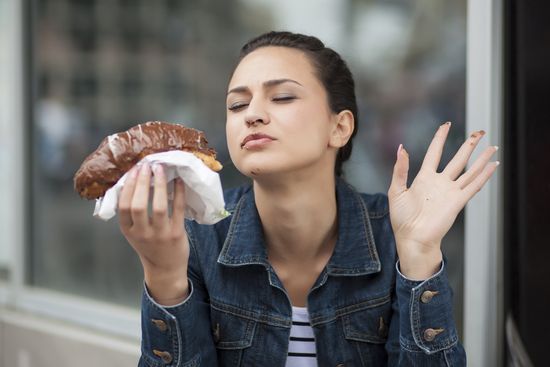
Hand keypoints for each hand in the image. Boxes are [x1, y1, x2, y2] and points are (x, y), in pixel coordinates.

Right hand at [118, 162, 189, 303]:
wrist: (165, 268)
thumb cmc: (149, 245)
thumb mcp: (134, 232)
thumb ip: (132, 213)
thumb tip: (135, 180)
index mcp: (128, 230)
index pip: (123, 206)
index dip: (128, 186)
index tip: (134, 171)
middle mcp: (142, 233)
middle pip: (138, 205)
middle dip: (141, 182)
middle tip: (146, 166)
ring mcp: (160, 234)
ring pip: (158, 206)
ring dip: (159, 185)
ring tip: (160, 169)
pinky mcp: (176, 234)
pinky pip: (177, 209)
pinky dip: (178, 193)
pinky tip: (178, 181)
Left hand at [388, 122, 498, 278]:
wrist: (412, 238)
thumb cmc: (401, 218)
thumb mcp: (396, 190)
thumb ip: (400, 169)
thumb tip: (401, 148)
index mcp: (423, 178)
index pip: (434, 153)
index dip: (440, 138)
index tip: (446, 125)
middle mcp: (439, 182)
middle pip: (458, 158)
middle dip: (469, 144)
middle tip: (480, 131)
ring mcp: (450, 192)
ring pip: (469, 170)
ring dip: (481, 159)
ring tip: (493, 146)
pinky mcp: (457, 202)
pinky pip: (473, 186)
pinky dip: (484, 176)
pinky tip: (493, 166)